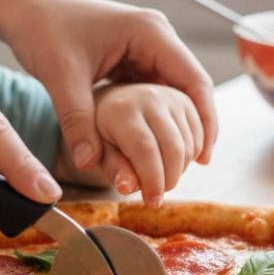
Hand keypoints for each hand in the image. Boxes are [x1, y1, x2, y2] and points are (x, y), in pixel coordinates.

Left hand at [0, 0, 217, 177]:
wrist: (23, 8)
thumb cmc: (43, 28)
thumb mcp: (61, 76)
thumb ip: (78, 121)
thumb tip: (89, 163)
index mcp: (151, 32)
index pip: (195, 80)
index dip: (206, 120)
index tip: (204, 156)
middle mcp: (155, 37)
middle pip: (190, 88)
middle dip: (193, 127)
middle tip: (192, 167)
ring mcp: (145, 48)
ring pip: (173, 93)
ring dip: (176, 125)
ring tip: (176, 163)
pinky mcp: (131, 58)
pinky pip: (153, 93)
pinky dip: (156, 118)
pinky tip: (153, 145)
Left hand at [88, 83, 203, 206]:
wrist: (97, 73)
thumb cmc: (85, 105)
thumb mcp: (72, 125)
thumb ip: (91, 149)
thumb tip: (123, 185)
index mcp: (120, 106)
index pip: (145, 149)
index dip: (152, 180)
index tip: (151, 201)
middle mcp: (150, 96)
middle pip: (175, 148)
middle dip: (171, 178)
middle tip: (156, 195)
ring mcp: (171, 95)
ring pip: (192, 142)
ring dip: (182, 168)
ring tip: (160, 176)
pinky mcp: (184, 97)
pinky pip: (200, 131)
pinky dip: (193, 154)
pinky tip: (175, 163)